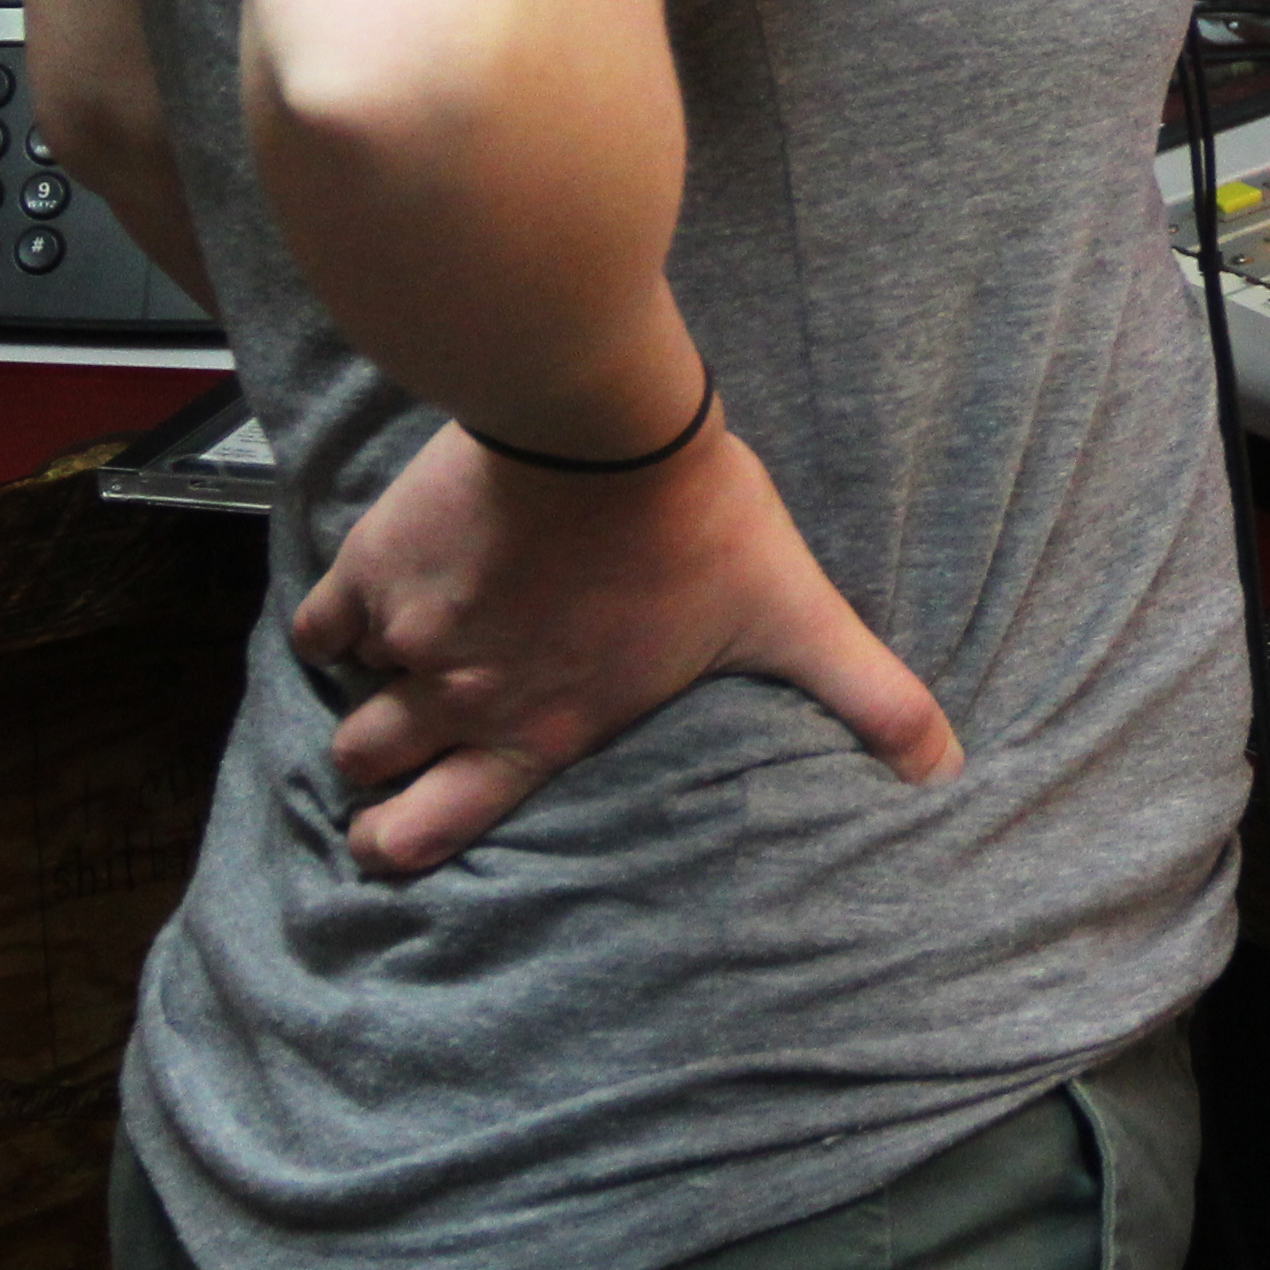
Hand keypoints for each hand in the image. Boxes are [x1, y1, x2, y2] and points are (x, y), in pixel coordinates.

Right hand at [287, 412, 963, 879]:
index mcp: (546, 728)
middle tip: (386, 757)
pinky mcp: (377, 564)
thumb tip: (946, 768)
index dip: (404, 845)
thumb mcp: (794, 619)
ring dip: (370, 687)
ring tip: (402, 663)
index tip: (392, 840)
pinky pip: (322, 619)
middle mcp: (466, 696)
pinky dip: (341, 615)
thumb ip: (869, 698)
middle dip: (376, 771)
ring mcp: (413, 634)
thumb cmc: (701, 525)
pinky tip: (375, 596)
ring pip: (347, 698)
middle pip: (369, 769)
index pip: (439, 828)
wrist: (610, 424)